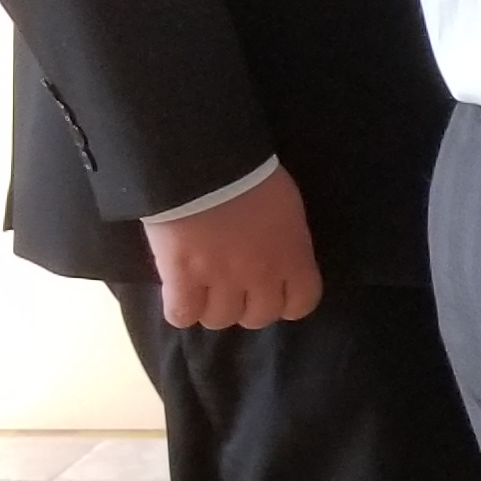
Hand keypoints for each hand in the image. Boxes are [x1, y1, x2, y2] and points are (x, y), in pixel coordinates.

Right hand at [142, 168, 320, 330]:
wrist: (204, 160)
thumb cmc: (251, 173)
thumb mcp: (287, 206)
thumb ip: (286, 238)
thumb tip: (277, 252)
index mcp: (293, 257)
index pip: (302, 303)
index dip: (286, 302)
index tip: (273, 292)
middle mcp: (261, 276)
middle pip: (258, 317)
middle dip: (247, 306)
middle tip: (233, 288)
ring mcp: (221, 279)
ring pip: (220, 319)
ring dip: (212, 308)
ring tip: (202, 291)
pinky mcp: (182, 277)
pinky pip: (181, 315)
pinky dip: (180, 310)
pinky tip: (178, 295)